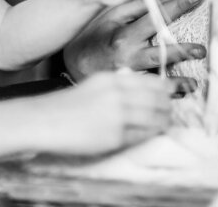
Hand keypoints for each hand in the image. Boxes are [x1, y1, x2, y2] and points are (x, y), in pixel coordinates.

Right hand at [41, 70, 173, 154]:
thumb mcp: (94, 84)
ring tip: (166, 122)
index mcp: (113, 79)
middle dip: (168, 105)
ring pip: (154, 118)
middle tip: (171, 109)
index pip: (151, 82)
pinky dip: (150, 133)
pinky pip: (141, 135)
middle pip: (157, 100)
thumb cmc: (68, 103)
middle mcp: (118, 95)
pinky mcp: (114, 137)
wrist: (45, 121)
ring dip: (164, 121)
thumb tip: (140, 80)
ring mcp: (117, 116)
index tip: (172, 91)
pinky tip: (152, 133)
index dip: (165, 88)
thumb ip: (118, 81)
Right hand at [63, 0, 206, 91]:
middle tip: (201, 50)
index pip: (155, 17)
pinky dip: (165, 94)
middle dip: (182, 51)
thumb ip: (139, 5)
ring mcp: (128, 75)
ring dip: (178, 82)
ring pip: (156, 79)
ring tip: (195, 83)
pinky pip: (149, 93)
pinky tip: (181, 94)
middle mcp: (128, 56)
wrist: (73, 63)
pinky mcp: (127, 89)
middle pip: (160, 53)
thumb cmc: (95, 35)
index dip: (177, 5)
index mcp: (125, 34)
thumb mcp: (113, 15)